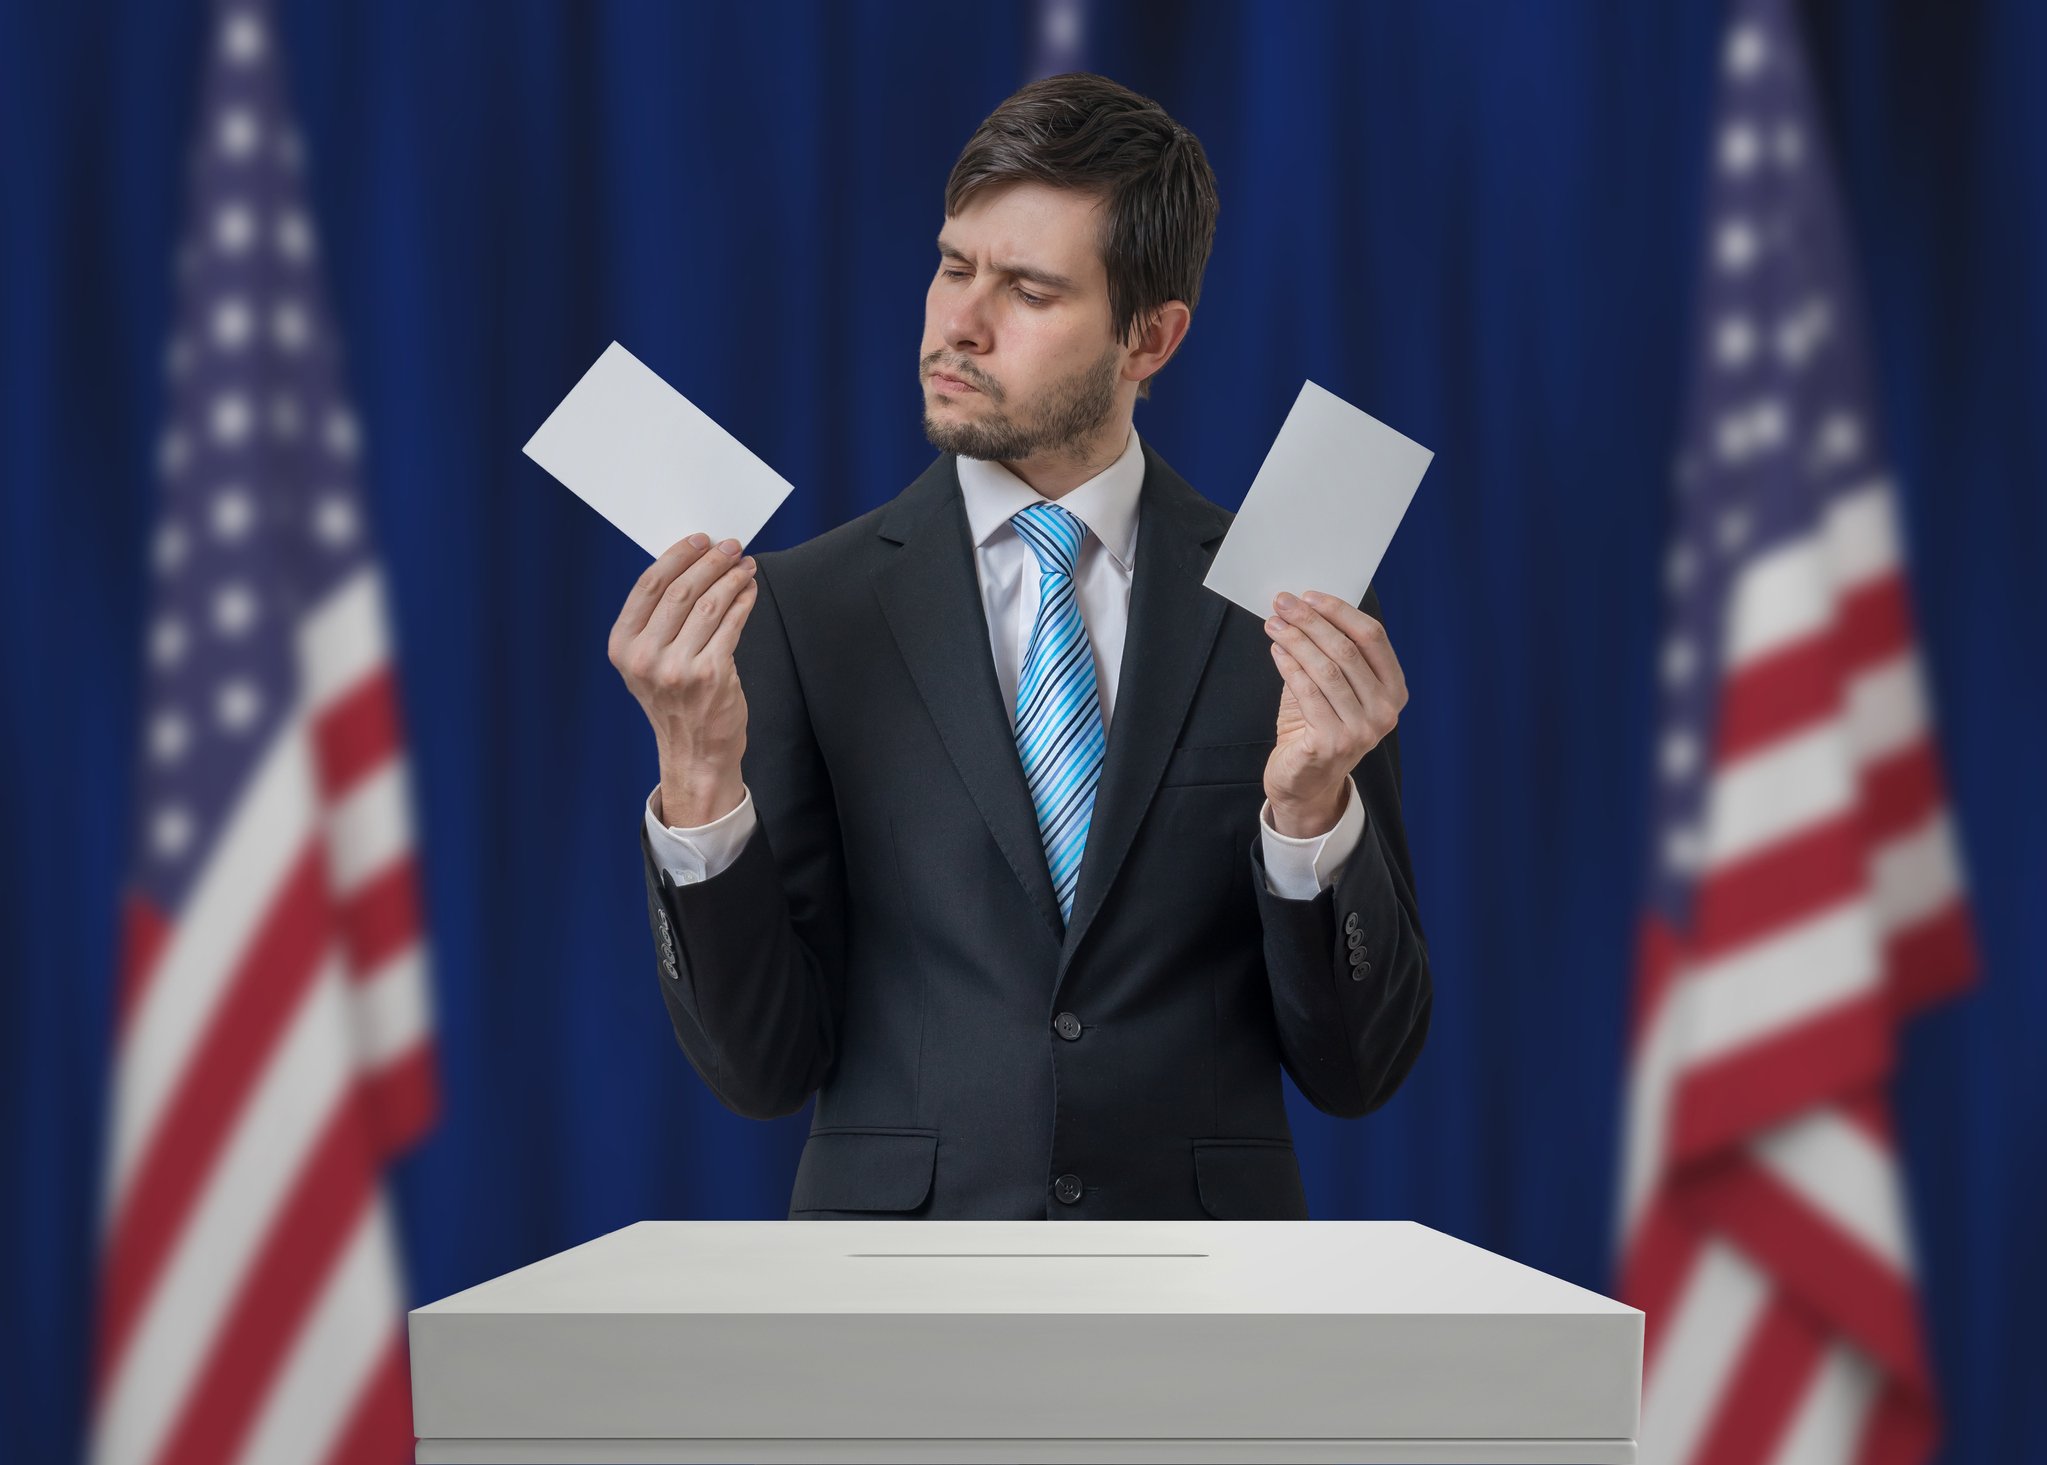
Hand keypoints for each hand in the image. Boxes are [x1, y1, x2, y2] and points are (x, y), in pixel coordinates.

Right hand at [608, 532, 758, 824]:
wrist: (694, 752)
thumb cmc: (675, 700)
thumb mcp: (648, 662)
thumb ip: (658, 620)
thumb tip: (692, 564)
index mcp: (623, 646)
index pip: (648, 586)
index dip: (677, 556)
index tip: (700, 540)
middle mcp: (645, 657)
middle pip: (680, 590)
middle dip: (710, 561)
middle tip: (730, 547)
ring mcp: (677, 668)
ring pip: (709, 604)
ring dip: (731, 578)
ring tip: (745, 566)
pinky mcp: (711, 675)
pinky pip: (732, 624)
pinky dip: (743, 601)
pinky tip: (749, 590)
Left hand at [1262, 590, 1406, 835]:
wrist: (1305, 782)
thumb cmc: (1318, 726)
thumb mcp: (1334, 687)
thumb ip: (1330, 653)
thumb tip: (1304, 608)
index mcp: (1394, 690)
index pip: (1373, 637)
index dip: (1340, 612)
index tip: (1310, 596)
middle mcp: (1385, 711)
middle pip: (1346, 650)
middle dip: (1311, 621)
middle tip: (1283, 603)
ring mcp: (1362, 730)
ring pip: (1325, 669)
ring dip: (1295, 640)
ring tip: (1274, 624)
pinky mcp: (1332, 743)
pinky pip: (1307, 692)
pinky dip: (1289, 665)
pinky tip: (1276, 651)